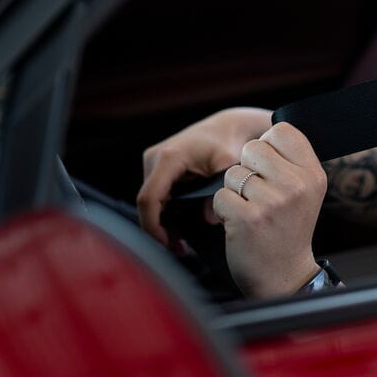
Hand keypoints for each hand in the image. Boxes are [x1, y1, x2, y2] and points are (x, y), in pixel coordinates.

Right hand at [137, 107, 272, 244]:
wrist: (228, 127)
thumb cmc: (229, 144)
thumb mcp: (229, 166)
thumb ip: (219, 191)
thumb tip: (209, 219)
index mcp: (169, 157)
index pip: (149, 198)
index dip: (153, 226)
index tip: (168, 244)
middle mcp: (154, 158)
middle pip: (147, 203)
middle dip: (159, 229)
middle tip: (180, 249)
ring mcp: (153, 162)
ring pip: (150, 201)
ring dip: (161, 222)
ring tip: (181, 243)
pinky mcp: (156, 167)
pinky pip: (155, 195)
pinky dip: (164, 212)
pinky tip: (179, 227)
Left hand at [212, 122, 327, 298]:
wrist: (284, 277)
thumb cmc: (289, 229)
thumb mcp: (305, 192)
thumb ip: (291, 162)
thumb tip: (269, 131)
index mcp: (313, 174)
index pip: (282, 130)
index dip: (267, 144)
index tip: (269, 166)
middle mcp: (296, 185)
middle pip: (253, 147)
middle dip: (247, 168)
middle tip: (258, 193)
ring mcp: (272, 202)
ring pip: (233, 172)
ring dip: (234, 191)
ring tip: (251, 210)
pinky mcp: (247, 219)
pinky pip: (219, 196)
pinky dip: (223, 210)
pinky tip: (239, 223)